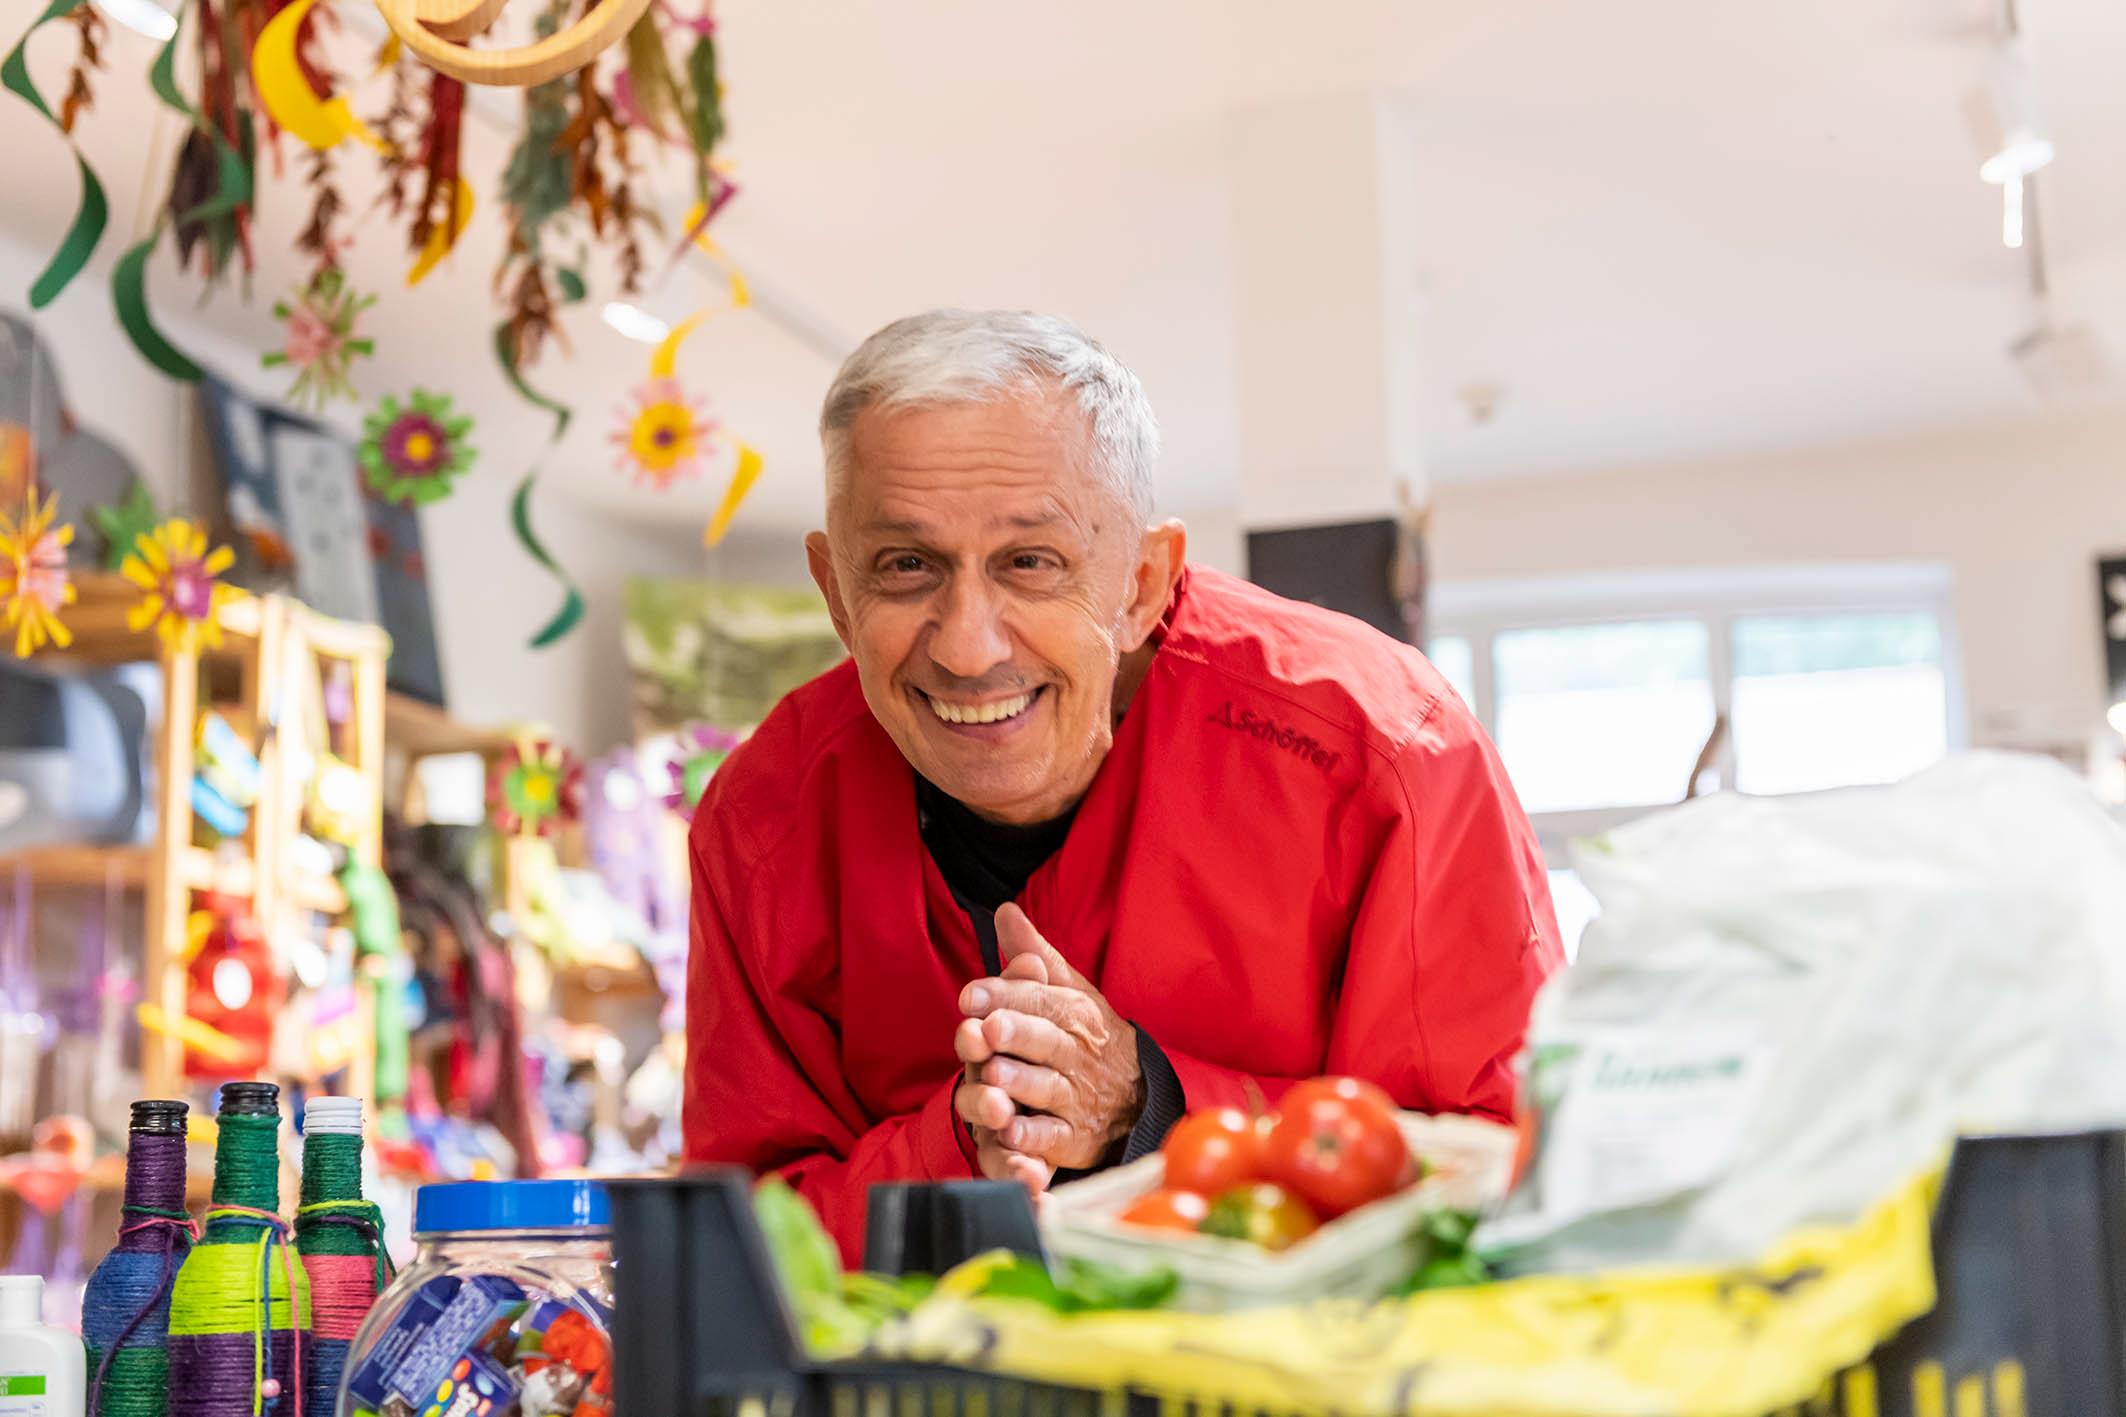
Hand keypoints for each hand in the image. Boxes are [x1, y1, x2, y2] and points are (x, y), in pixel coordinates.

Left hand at [953, 905, 1143, 1170]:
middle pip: (1044, 1040)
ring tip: (993, 1075)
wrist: (1135, 1098)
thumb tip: (1004, 911)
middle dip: (1015, 1033)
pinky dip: (1033, 1138)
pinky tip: (1009, 1134)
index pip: (1039, 999)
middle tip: (986, 1029)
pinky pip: (1053, 1138)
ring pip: (1046, 1087)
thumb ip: (1035, 956)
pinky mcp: (1072, 1137)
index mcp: (1073, 1013)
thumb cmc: (1089, 1039)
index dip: (1004, 995)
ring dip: (1020, 1082)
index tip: (970, 994)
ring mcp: (1074, 1097)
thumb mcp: (1070, 993)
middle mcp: (1075, 1054)